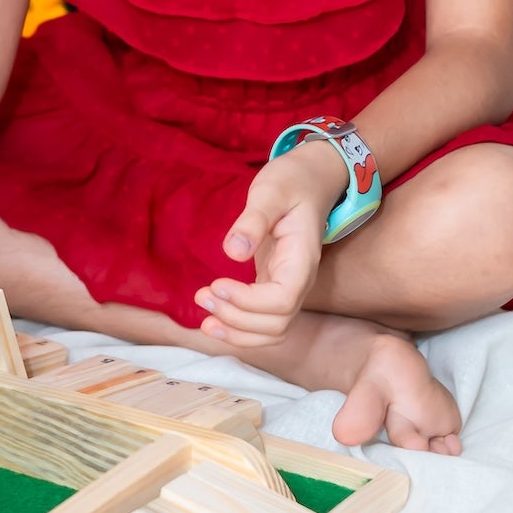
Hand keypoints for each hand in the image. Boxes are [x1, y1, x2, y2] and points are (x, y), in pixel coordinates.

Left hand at [193, 143, 348, 346]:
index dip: (248, 302)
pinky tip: (214, 321)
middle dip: (236, 318)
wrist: (309, 180)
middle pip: (276, 324)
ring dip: (237, 331)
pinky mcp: (274, 286)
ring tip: (204, 319)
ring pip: (271, 331)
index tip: (216, 283)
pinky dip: (239, 328)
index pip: (282, 300)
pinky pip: (262, 320)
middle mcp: (299, 280)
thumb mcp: (271, 191)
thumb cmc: (291, 182)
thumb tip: (233, 252)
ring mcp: (289, 286)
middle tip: (203, 296)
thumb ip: (253, 220)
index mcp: (302, 259)